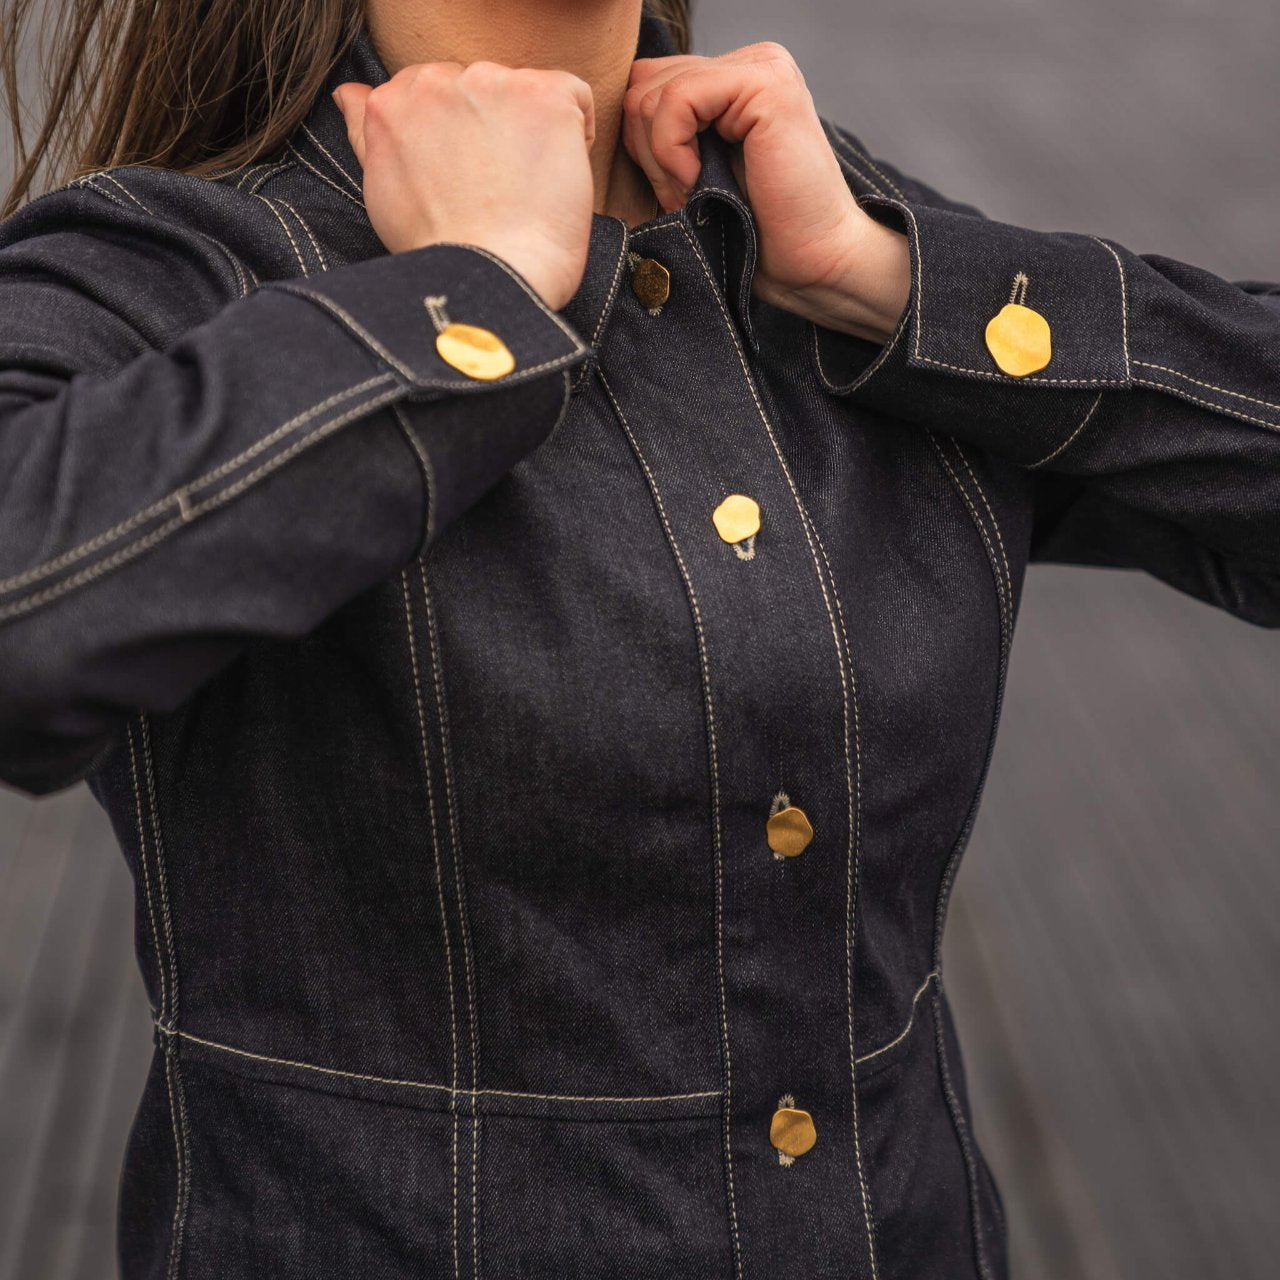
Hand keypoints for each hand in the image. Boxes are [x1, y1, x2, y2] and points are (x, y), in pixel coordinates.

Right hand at [333, 62, 595, 310]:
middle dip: (493, 127)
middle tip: (499, 187)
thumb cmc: (441, 251)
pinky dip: (576, 132)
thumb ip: (368, 132)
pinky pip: (574, 96)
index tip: (471, 177)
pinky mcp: (543, 97)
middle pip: (479, 86)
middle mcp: (436, 81)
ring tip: (525, 188)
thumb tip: (349, 93)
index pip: (437, 92)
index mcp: (392, 102)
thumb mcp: (383, 190)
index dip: (461, 137)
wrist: (489, 279)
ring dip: (532, 131)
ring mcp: (491, 85)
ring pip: (524, 90)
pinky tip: (557, 177)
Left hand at [622, 43, 910, 342]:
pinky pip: (677, 100)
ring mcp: (760, 67)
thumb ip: (664, 139)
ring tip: (695, 194)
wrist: (814, 264)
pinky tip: (698, 183)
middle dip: (645, 151)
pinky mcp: (765, 83)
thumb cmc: (755, 238)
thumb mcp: (692, 179)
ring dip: (659, 157)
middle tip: (682, 198)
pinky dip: (671, 150)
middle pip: (641, 84)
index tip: (672, 194)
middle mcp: (748, 64)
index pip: (646, 85)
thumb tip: (604, 121)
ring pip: (652, 91)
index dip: (641, 146)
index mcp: (731, 83)